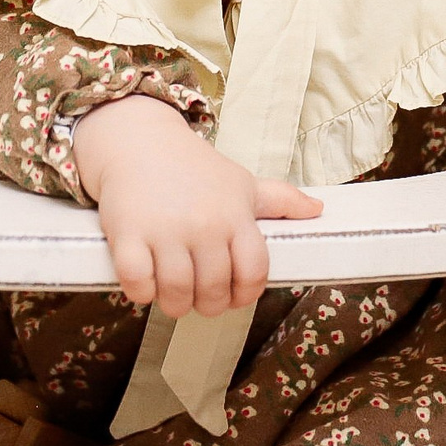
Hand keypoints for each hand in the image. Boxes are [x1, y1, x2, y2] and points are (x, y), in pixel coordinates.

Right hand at [72, 94, 323, 316]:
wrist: (139, 141)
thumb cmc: (195, 168)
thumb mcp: (240, 182)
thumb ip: (280, 200)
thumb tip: (318, 209)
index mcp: (235, 216)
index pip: (254, 273)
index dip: (244, 294)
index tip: (231, 294)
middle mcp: (204, 225)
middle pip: (214, 291)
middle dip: (207, 304)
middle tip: (197, 296)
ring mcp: (165, 230)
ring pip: (176, 293)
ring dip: (174, 304)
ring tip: (171, 293)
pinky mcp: (128, 233)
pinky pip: (137, 282)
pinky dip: (140, 292)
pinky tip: (144, 281)